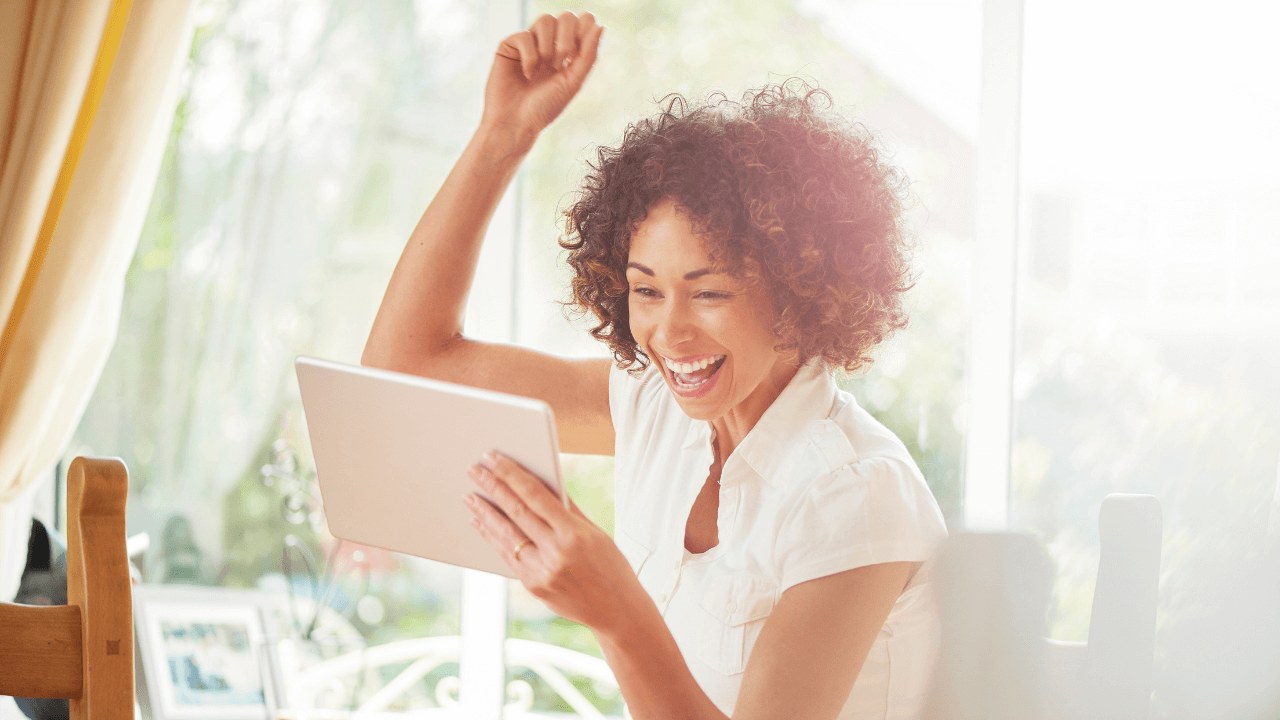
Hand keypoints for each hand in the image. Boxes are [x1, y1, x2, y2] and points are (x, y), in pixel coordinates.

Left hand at [464, 451, 645, 631]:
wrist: (617, 610)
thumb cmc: (610, 566)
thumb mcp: (595, 533)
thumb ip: (568, 509)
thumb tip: (541, 483)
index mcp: (574, 534)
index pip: (535, 496)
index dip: (511, 474)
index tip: (493, 458)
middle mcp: (556, 553)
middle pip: (516, 513)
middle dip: (492, 488)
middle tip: (473, 470)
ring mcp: (542, 572)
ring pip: (506, 536)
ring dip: (484, 514)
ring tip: (470, 496)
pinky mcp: (533, 586)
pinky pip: (508, 557)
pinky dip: (493, 538)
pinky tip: (482, 524)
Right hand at [480, 11, 603, 146]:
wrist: (516, 124)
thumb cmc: (545, 108)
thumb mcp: (573, 82)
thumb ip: (588, 55)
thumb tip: (601, 26)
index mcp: (569, 52)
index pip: (583, 22)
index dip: (584, 29)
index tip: (577, 53)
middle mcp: (550, 44)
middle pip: (566, 16)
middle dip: (567, 38)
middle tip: (560, 62)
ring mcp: (529, 44)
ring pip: (545, 20)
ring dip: (548, 46)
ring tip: (544, 67)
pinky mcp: (509, 46)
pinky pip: (525, 35)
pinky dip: (530, 56)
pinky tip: (527, 74)